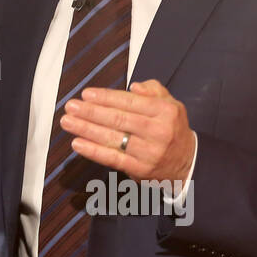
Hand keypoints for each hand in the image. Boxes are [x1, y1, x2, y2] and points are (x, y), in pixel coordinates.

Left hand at [58, 79, 194, 184]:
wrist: (188, 163)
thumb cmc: (172, 129)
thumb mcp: (171, 105)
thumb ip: (154, 90)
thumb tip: (134, 87)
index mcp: (164, 112)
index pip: (130, 102)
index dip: (106, 98)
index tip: (86, 94)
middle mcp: (157, 131)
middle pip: (118, 119)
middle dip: (91, 112)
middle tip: (70, 106)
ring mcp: (148, 152)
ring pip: (112, 138)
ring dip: (86, 129)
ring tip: (68, 122)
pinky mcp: (140, 169)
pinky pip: (112, 158)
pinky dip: (93, 151)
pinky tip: (77, 143)